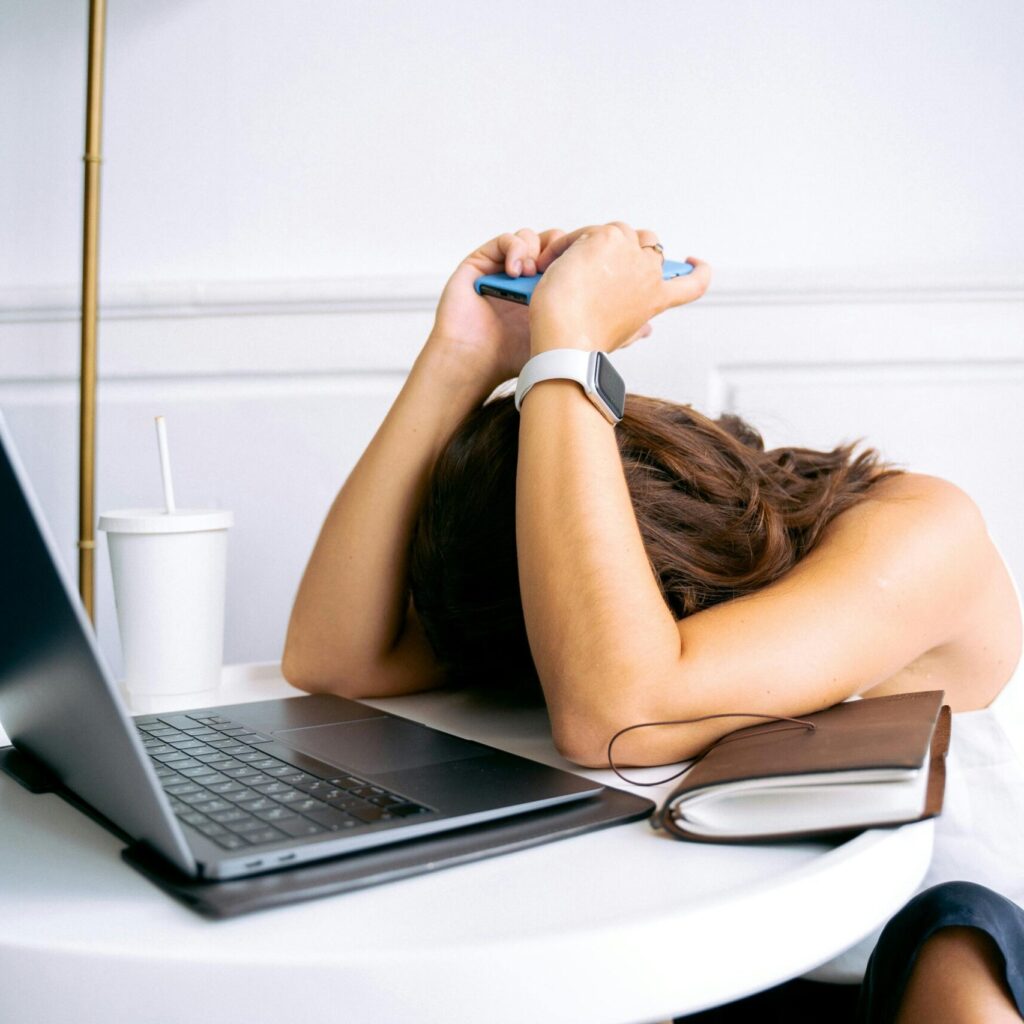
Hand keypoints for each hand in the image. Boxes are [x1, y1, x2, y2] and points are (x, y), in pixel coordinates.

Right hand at [427, 228, 565, 390]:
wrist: (476, 363)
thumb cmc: (512, 356)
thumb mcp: (557, 333)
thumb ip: (578, 315)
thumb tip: (612, 300)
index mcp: (547, 292)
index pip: (568, 261)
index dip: (575, 260)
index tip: (577, 273)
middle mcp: (526, 278)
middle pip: (553, 244)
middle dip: (558, 253)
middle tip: (557, 271)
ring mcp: (504, 268)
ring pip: (531, 238)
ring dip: (535, 252)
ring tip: (530, 275)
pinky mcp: (482, 262)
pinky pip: (505, 240)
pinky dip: (514, 249)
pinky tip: (514, 272)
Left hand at [529, 221, 710, 354]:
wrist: (566, 340)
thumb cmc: (585, 344)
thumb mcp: (619, 338)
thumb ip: (636, 327)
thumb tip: (647, 330)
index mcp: (655, 299)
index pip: (694, 282)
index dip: (698, 270)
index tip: (693, 262)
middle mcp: (650, 274)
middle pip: (647, 242)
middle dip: (622, 246)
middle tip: (591, 264)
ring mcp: (631, 253)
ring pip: (615, 232)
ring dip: (589, 244)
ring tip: (562, 269)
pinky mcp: (607, 238)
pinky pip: (585, 232)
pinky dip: (565, 246)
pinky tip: (550, 264)